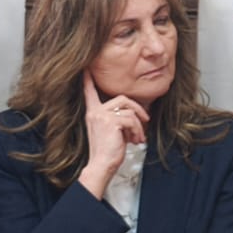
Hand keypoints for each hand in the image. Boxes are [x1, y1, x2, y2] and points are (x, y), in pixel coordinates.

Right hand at [78, 72, 148, 198]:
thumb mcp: (112, 132)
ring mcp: (102, 115)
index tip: (86, 68)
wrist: (102, 165)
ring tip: (138, 138)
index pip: (89, 93)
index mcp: (93, 113)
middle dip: (138, 109)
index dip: (88, 80)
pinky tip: (135, 140)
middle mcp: (95, 112)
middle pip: (122, 98)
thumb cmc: (108, 151)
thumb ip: (118, 119)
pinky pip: (132, 120)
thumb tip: (136, 115)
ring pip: (130, 111)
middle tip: (145, 121)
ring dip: (139, 125)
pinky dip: (138, 130)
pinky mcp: (111, 121)